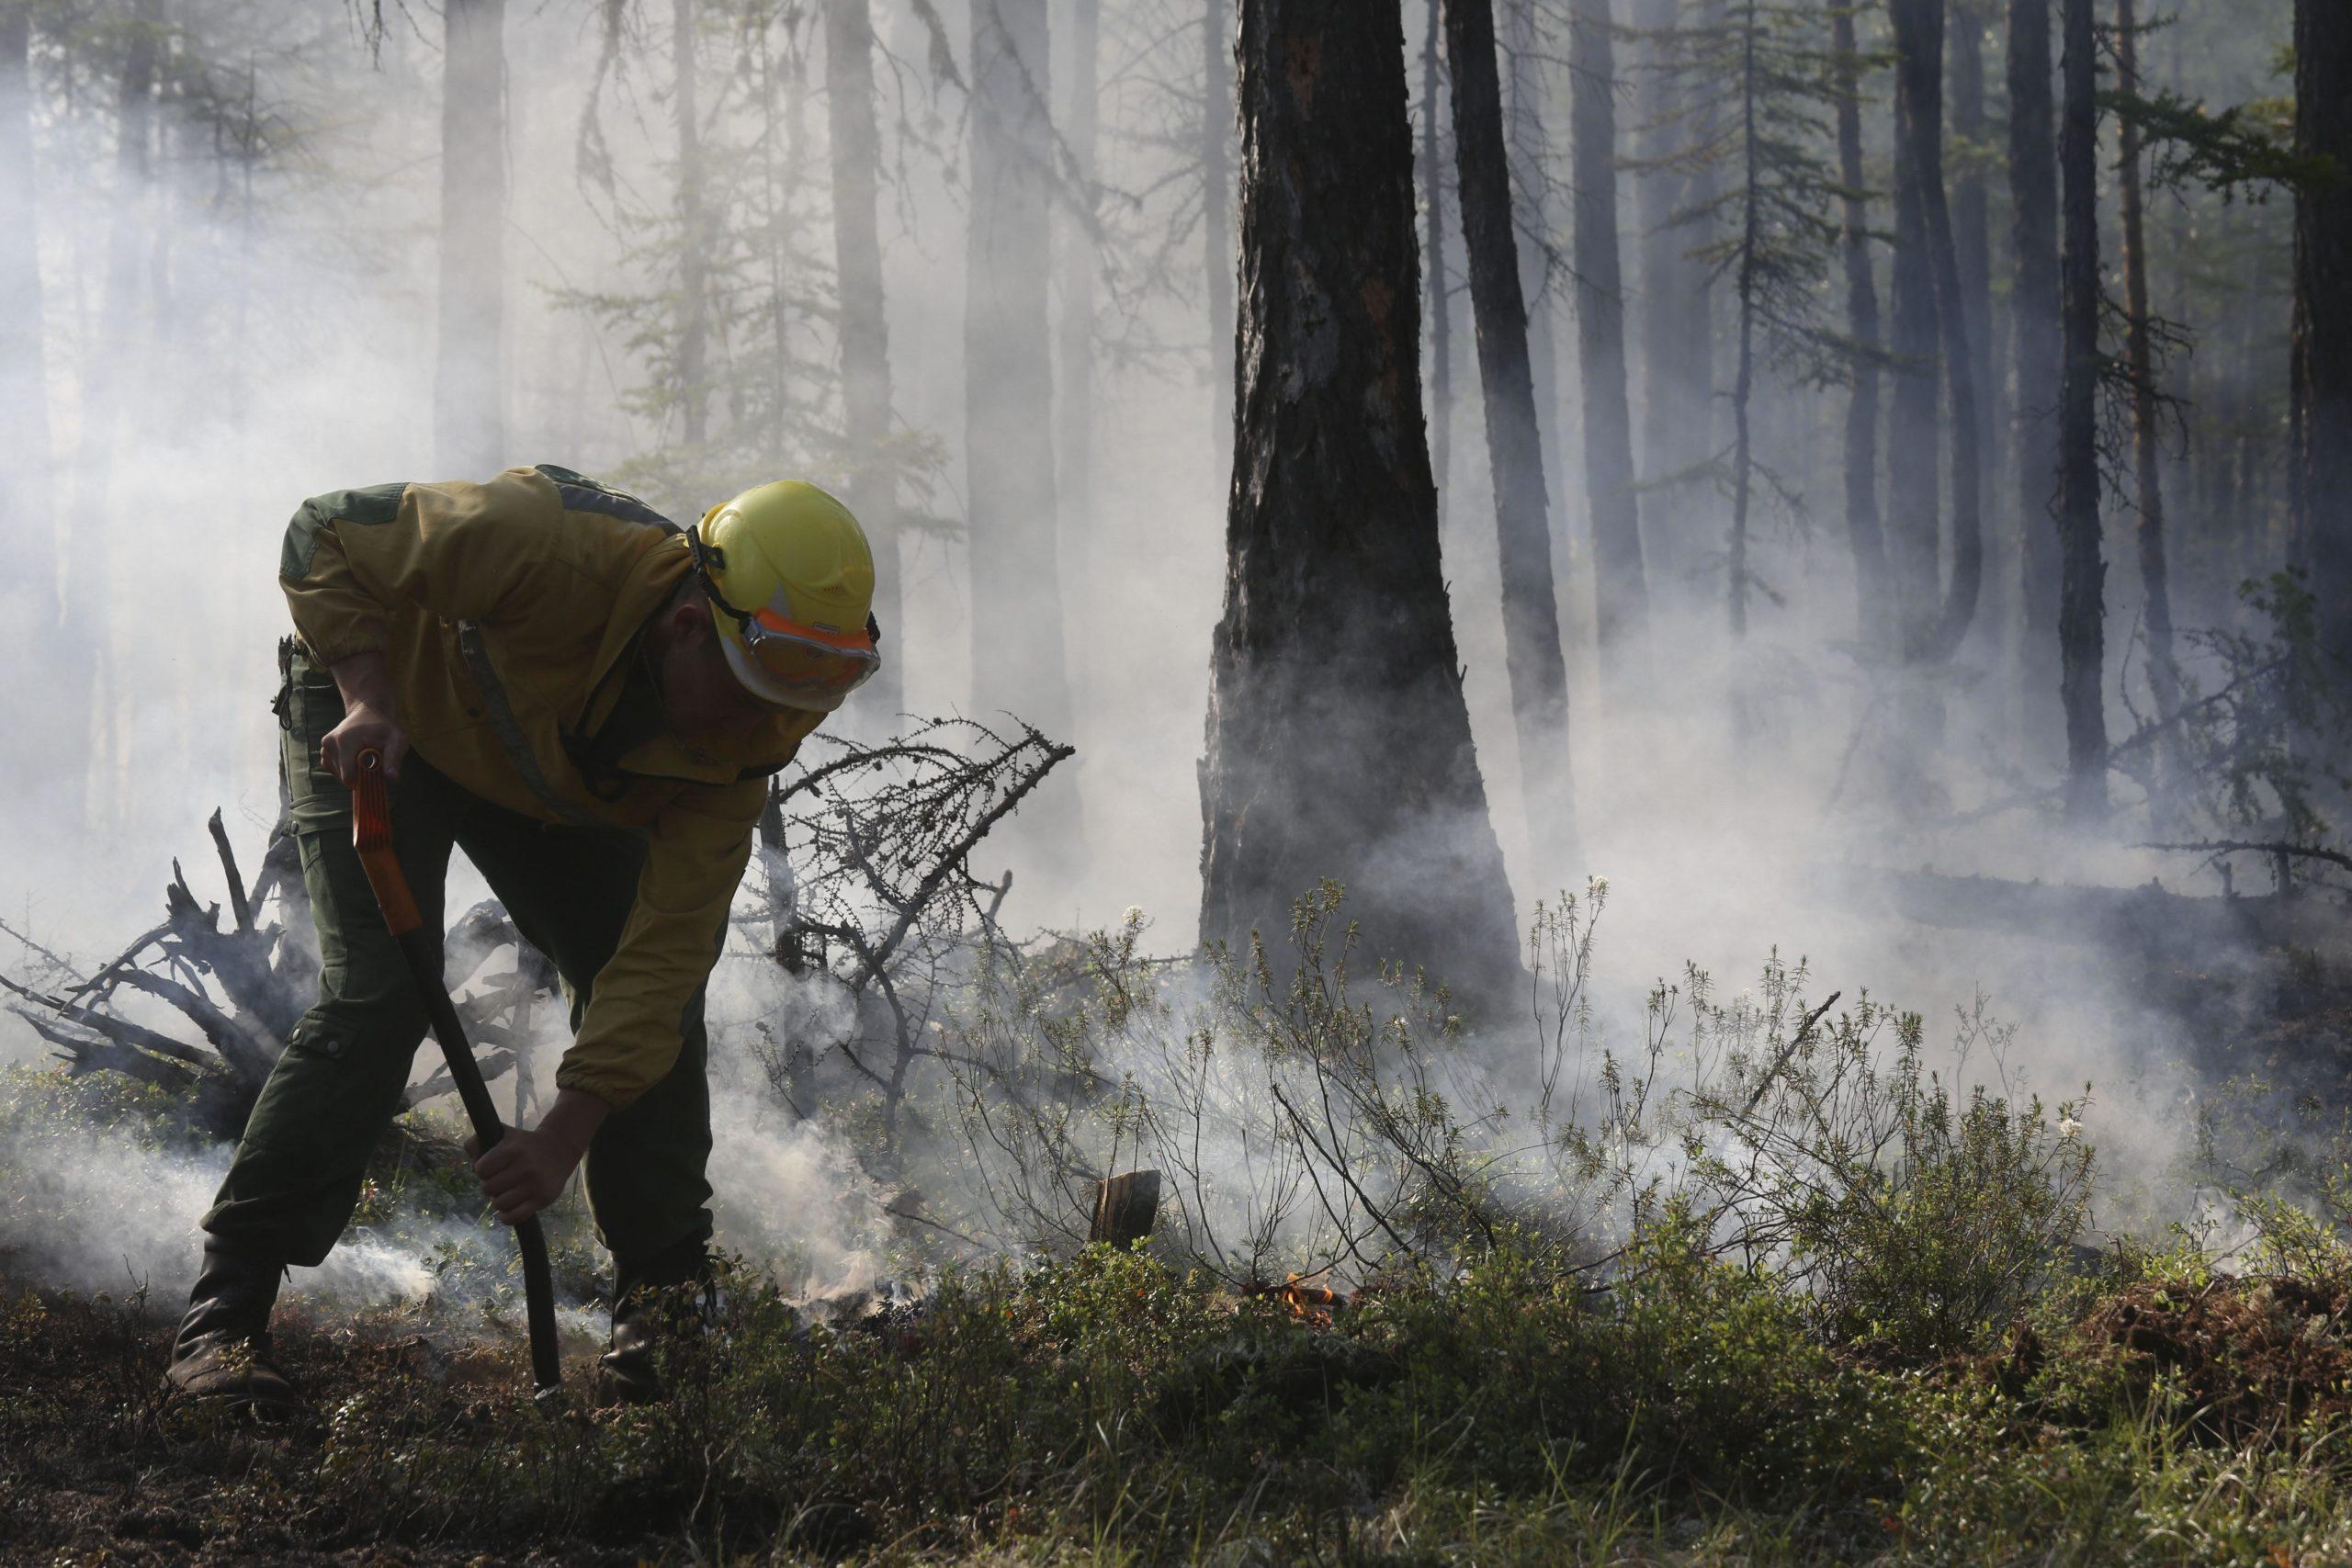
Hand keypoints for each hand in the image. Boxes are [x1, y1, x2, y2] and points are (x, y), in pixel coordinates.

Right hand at [319, 649, 407, 784]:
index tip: (375, 775)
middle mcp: (329, 743)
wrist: (368, 712)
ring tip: (365, 757)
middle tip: (373, 763)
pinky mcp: (324, 750)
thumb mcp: (397, 740)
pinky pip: (333, 769)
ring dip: (353, 772)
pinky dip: (345, 769)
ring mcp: (325, 746)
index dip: (363, 782)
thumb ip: (394, 757)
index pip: (348, 776)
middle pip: (343, 776)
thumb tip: (392, 777)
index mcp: (345, 741)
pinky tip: (356, 758)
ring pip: (338, 774)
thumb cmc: (385, 727)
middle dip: (359, 776)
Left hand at [463, 1089, 609, 1225]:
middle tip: (501, 1180)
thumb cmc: (524, 1144)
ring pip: (499, 1204)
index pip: (481, 1169)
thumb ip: (478, 1142)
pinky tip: (510, 1207)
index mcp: (512, 1150)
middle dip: (491, 1185)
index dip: (483, 1170)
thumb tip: (471, 1161)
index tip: (492, 1167)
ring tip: (507, 1191)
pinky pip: (513, 1217)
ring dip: (499, 1200)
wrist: (559, 1149)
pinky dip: (507, 1216)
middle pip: (488, 1188)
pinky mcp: (542, 1199)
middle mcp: (524, 1167)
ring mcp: (534, 1185)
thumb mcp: (503, 1134)